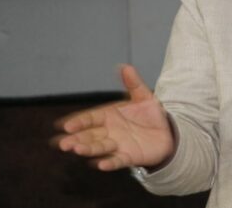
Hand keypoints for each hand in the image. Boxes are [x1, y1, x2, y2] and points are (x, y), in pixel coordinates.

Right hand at [53, 64, 173, 170]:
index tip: (66, 125)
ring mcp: (117, 145)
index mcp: (108, 116)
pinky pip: (117, 161)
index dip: (78, 122)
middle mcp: (109, 132)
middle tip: (63, 144)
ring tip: (77, 150)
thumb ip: (133, 83)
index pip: (90, 118)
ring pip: (99, 148)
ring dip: (88, 149)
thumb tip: (125, 66)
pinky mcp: (128, 157)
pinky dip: (109, 163)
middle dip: (76, 139)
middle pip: (89, 135)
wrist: (168, 131)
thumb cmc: (150, 114)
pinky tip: (101, 165)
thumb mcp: (143, 96)